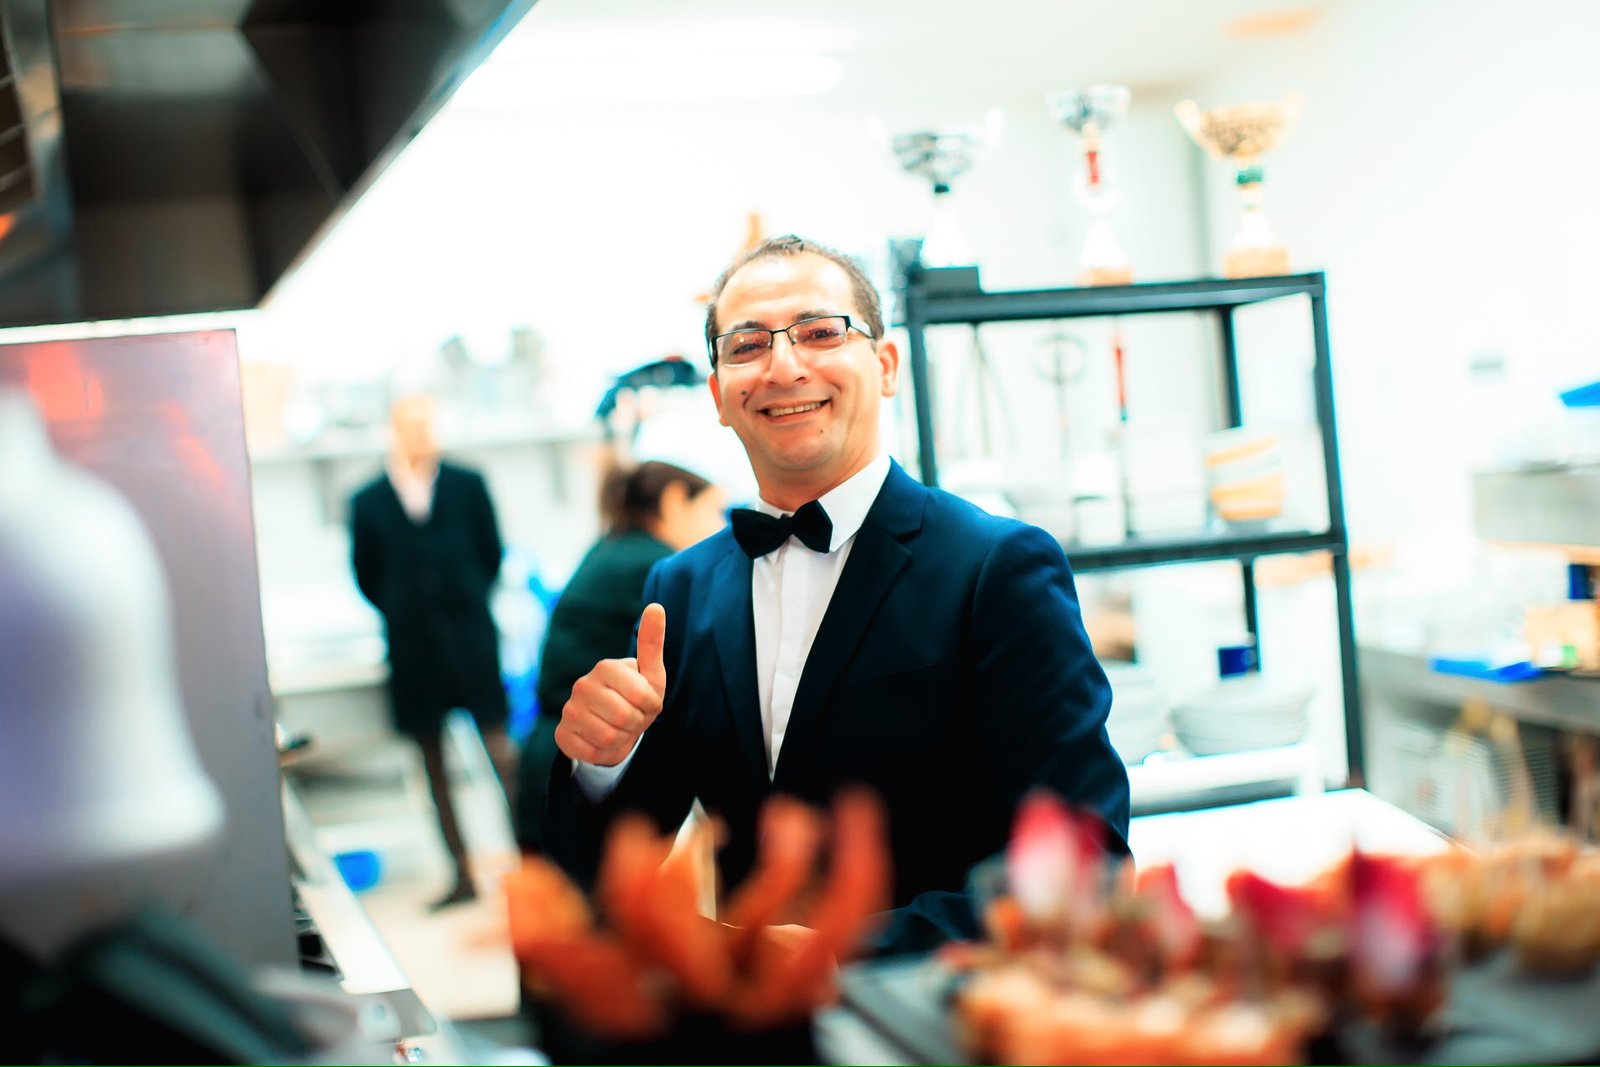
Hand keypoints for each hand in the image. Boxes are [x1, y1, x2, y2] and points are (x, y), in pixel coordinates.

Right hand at [555, 603, 666, 765]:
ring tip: (618, 728)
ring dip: (622, 739)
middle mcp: (582, 685)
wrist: (612, 726)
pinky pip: (593, 753)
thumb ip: (652, 642)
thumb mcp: (651, 674)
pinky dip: (604, 752)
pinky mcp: (561, 735)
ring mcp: (569, 710)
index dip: (652, 707)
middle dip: (637, 723)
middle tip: (631, 717)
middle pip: (625, 717)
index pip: (643, 697)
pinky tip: (601, 740)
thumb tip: (656, 606)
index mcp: (606, 667)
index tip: (645, 702)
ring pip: (609, 738)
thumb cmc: (636, 697)